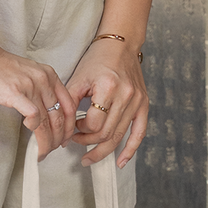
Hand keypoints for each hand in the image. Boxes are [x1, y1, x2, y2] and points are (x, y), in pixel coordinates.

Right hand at [0, 41, 75, 155]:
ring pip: (48, 121)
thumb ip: (38, 89)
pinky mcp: (15, 93)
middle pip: (60, 117)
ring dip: (47, 141)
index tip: (65, 138)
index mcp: (49, 75)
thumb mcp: (27, 73)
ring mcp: (31, 86)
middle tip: (53, 149)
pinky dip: (34, 129)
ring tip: (42, 152)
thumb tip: (43, 114)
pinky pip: (34, 116)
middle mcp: (44, 80)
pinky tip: (28, 131)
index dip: (69, 126)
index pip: (69, 105)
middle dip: (59, 138)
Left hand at [69, 37, 147, 168]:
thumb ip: (69, 102)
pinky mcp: (144, 104)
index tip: (72, 129)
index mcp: (108, 87)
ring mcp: (137, 101)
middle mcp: (126, 95)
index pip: (93, 123)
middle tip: (77, 144)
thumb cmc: (97, 59)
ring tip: (89, 157)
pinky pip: (139, 132)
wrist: (121, 45)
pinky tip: (120, 162)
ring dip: (103, 150)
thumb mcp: (78, 77)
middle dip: (88, 142)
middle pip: (107, 133)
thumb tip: (63, 129)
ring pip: (119, 136)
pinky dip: (130, 149)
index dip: (80, 130)